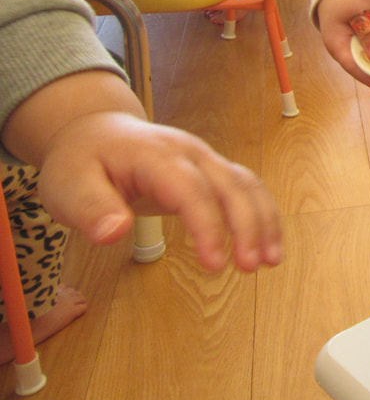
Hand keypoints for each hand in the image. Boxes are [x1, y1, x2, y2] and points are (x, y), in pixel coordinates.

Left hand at [36, 110, 281, 272]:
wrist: (97, 132)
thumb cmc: (82, 161)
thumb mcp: (68, 185)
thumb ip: (91, 208)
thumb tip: (114, 233)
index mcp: (156, 155)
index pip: (191, 189)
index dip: (207, 225)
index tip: (214, 264)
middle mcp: (190, 153)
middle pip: (230, 184)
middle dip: (246, 225)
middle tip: (250, 267)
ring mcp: (205, 159)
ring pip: (246, 184)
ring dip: (264, 220)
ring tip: (271, 260)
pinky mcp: (212, 171)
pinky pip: (246, 188)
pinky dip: (262, 215)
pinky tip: (268, 244)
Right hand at [316, 0, 369, 90]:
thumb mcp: (359, 11)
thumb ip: (367, 31)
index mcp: (336, 44)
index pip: (354, 67)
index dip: (369, 78)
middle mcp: (339, 48)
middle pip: (358, 66)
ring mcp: (344, 44)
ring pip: (361, 59)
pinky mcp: (351, 38)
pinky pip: (363, 51)